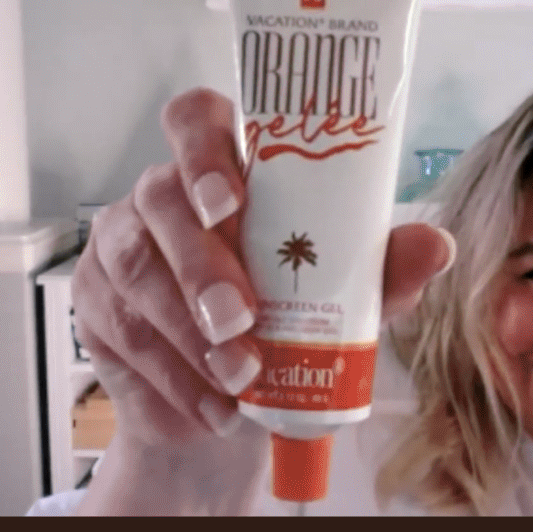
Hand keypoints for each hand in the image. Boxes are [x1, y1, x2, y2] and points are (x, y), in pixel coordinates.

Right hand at [70, 88, 454, 513]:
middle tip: (242, 320)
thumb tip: (436, 244)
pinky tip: (212, 404)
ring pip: (135, 266)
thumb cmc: (282, 329)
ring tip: (240, 377)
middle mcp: (161, 194)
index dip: (204, 147)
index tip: (230, 199)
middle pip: (160, 196)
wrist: (224, 413)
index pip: (195, 118)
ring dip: (188, 328)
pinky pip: (122, 330)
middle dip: (201, 262)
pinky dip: (174, 375)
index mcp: (222, 170)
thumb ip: (377, 268)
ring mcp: (120, 244)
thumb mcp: (339, 299)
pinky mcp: (96, 302)